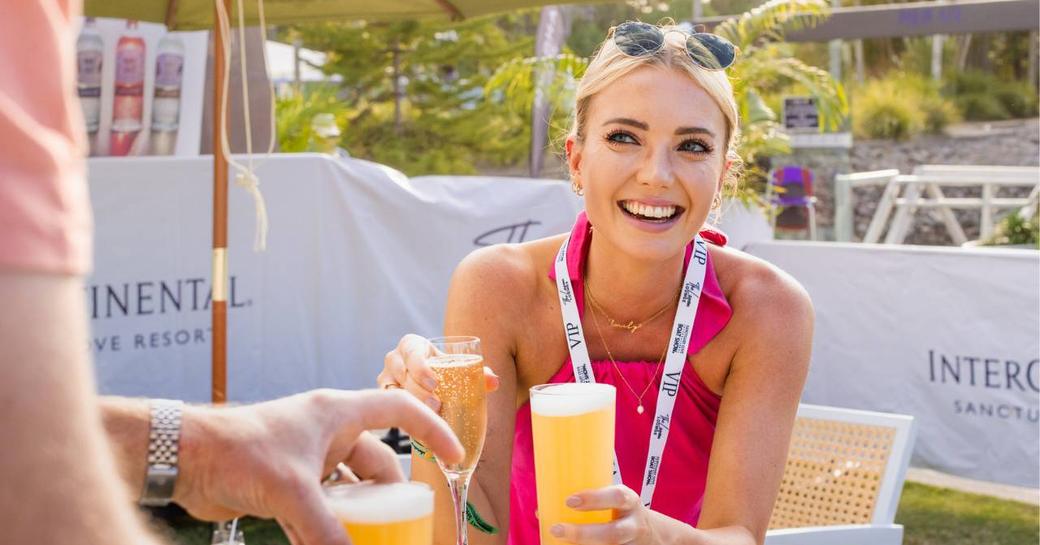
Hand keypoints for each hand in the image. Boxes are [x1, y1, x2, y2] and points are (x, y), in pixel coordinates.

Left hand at [173, 388, 463, 544]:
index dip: (432, 430)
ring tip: (374, 538)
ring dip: (359, 514)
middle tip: (405, 521)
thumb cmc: (238, 451)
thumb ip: (327, 531)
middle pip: (376, 461)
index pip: (399, 411)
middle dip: (391, 493)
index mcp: (337, 413)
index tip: (453, 458)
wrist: (182, 457)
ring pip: (348, 488)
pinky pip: (321, 506)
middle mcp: (326, 432)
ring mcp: (306, 457)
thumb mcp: (292, 492)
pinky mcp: (286, 482)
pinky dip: (328, 528)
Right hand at [376, 333, 499, 410]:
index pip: (411, 351)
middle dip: (418, 390)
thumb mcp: (459, 370)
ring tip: (430, 416)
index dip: (421, 366)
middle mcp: (394, 359)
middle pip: (402, 373)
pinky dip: (403, 416)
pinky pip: (389, 406)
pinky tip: (416, 429)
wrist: (431, 386)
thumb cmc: (445, 372)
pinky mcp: (383, 396)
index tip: (435, 383)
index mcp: (411, 345)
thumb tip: (494, 382)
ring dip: (411, 403)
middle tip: (436, 405)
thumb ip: (478, 374)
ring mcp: (386, 378)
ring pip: (392, 390)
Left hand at [550, 485, 657, 544]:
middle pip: (613, 533)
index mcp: (629, 502)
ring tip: (559, 544)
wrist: (648, 532)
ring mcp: (630, 544)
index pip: (617, 497)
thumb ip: (585, 501)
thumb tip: (541, 511)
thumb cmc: (619, 510)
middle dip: (584, 534)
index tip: (569, 501)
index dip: (594, 499)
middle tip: (556, 529)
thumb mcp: (612, 498)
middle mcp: (633, 525)